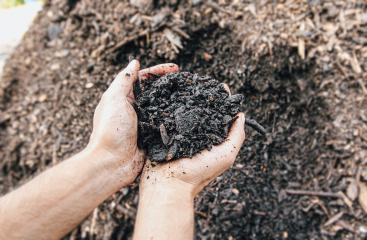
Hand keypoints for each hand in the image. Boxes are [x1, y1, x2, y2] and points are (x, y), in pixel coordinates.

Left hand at [87, 60, 178, 187]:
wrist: (112, 164)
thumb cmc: (110, 130)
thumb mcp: (114, 99)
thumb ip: (124, 80)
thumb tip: (134, 61)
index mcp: (123, 98)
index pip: (143, 79)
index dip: (159, 71)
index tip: (176, 68)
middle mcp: (134, 109)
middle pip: (155, 92)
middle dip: (170, 84)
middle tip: (186, 80)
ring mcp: (144, 124)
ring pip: (162, 108)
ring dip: (174, 100)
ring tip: (189, 95)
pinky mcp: (152, 137)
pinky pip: (165, 125)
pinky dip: (175, 119)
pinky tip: (186, 115)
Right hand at [139, 87, 245, 197]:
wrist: (167, 185)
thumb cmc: (198, 173)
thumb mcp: (226, 156)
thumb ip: (236, 136)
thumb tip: (241, 115)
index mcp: (213, 140)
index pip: (220, 117)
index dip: (223, 102)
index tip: (222, 87)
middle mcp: (197, 135)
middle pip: (203, 112)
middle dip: (204, 97)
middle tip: (203, 81)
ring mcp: (180, 134)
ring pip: (185, 112)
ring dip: (187, 99)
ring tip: (187, 83)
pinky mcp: (165, 134)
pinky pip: (169, 117)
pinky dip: (171, 106)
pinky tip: (171, 94)